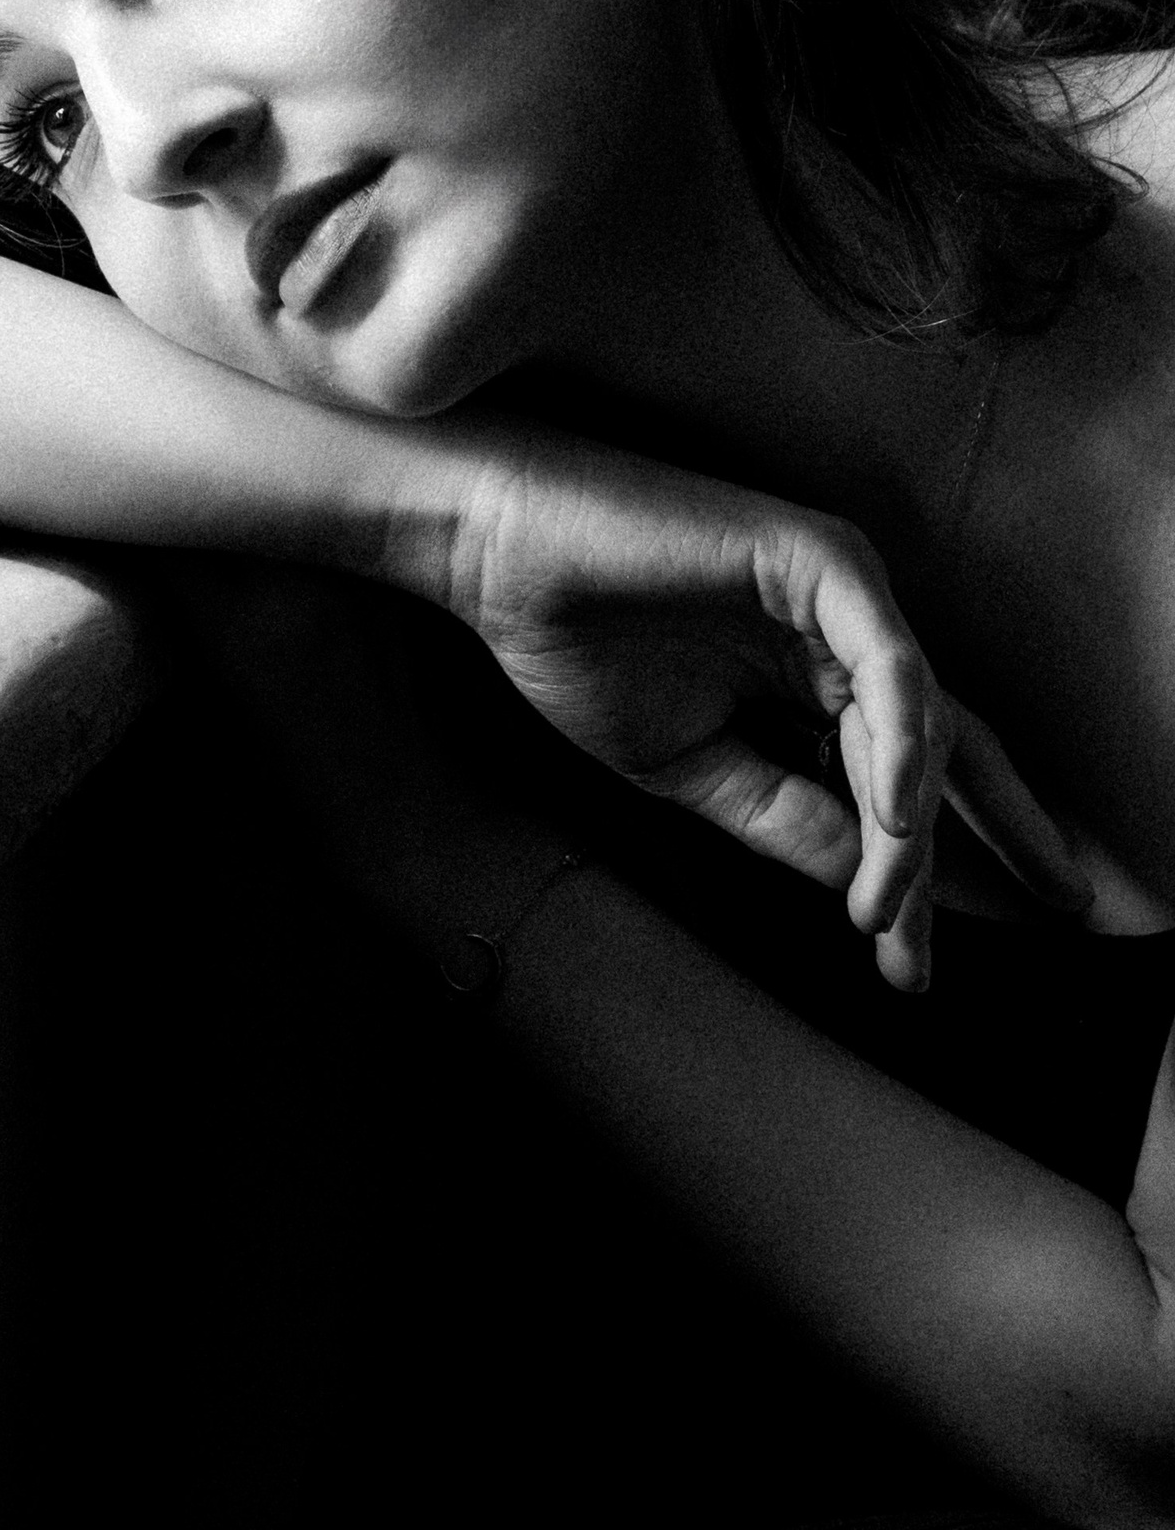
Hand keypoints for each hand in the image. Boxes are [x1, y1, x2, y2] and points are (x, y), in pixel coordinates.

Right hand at [404, 429, 1089, 988]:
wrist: (500, 562)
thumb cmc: (578, 645)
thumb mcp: (692, 769)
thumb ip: (784, 818)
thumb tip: (869, 891)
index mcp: (813, 678)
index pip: (904, 778)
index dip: (923, 872)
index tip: (912, 970)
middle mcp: (845, 635)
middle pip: (943, 753)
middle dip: (981, 850)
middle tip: (1031, 929)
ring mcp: (842, 596)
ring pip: (921, 726)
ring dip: (914, 831)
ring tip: (889, 916)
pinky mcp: (822, 563)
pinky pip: (890, 666)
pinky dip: (900, 745)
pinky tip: (894, 819)